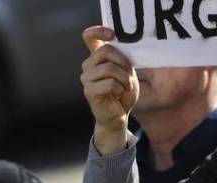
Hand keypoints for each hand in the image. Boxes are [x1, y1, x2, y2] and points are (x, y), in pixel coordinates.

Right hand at [81, 26, 138, 155]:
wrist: (118, 116)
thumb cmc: (123, 93)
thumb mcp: (127, 73)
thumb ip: (123, 60)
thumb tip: (123, 48)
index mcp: (96, 57)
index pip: (89, 36)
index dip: (98, 31)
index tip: (112, 35)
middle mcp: (88, 65)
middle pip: (105, 50)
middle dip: (124, 62)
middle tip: (130, 75)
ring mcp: (86, 78)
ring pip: (109, 68)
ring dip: (124, 79)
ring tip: (126, 87)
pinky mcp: (89, 91)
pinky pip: (110, 83)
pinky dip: (121, 89)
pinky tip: (120, 95)